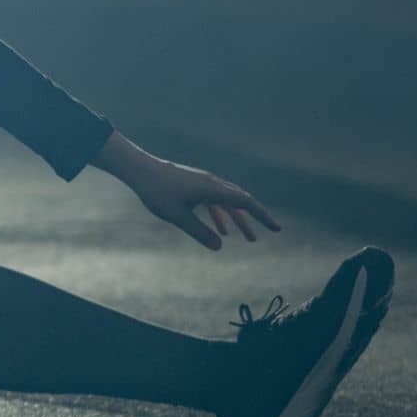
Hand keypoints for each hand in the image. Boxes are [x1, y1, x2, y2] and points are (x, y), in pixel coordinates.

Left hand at [92, 131, 281, 249]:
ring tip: (250, 239)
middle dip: (256, 218)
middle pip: (241, 201)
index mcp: (212, 189)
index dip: (262, 216)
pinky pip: (215, 202)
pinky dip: (222, 216)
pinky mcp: (195, 186)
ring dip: (239, 220)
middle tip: (272, 231)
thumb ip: (199, 232)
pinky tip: (222, 231)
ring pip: (228, 203)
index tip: (276, 228)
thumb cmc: (158, 192)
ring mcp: (204, 184)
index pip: (245, 202)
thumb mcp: (178, 217)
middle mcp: (212, 184)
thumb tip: (220, 246)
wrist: (140, 170)